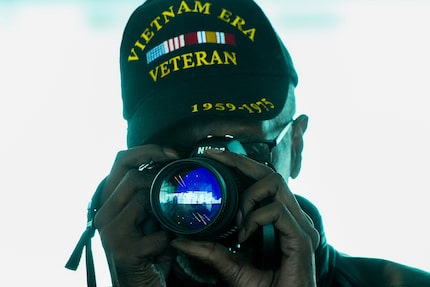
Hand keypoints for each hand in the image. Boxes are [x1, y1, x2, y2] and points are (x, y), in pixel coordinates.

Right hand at [94, 145, 178, 286]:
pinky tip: (166, 248)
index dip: (149, 151)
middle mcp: (104, 212)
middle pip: (132, 175)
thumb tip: (177, 167)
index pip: (121, 160)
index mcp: (110, 199)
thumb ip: (153, 194)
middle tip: (179, 185)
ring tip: (169, 225)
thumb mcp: (149, 216)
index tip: (174, 155)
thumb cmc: (149, 249)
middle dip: (160, 178)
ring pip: (143, 198)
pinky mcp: (121, 249)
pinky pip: (157, 233)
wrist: (140, 285)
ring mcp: (109, 231)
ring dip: (165, 212)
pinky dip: (168, 240)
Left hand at [170, 149, 319, 286]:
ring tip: (237, 220)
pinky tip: (245, 237)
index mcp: (280, 221)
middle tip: (215, 157)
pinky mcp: (302, 238)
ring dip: (249, 196)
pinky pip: (275, 210)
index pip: (262, 181)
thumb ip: (209, 251)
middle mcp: (293, 218)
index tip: (214, 158)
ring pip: (275, 184)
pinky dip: (255, 219)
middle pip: (270, 173)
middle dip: (240, 161)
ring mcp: (300, 226)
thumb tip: (179, 240)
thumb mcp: (230, 267)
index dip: (239, 165)